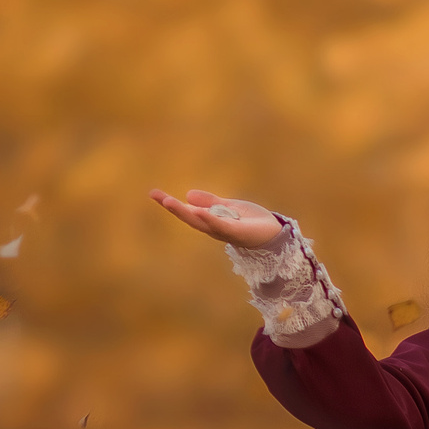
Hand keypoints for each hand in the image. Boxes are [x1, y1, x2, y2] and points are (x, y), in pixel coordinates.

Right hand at [151, 187, 284, 247]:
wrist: (275, 235)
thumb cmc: (253, 222)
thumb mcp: (229, 206)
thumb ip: (211, 202)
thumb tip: (188, 194)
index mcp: (211, 221)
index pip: (187, 211)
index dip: (171, 204)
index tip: (153, 193)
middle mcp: (215, 228)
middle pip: (190, 218)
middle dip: (173, 208)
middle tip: (157, 196)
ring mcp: (225, 231)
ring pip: (202, 222)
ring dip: (185, 212)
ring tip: (170, 202)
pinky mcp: (238, 233)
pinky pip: (222, 225)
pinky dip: (210, 219)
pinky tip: (199, 212)